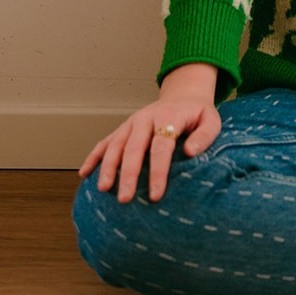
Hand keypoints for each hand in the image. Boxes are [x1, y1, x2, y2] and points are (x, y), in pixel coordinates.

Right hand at [78, 63, 220, 204]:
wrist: (183, 95)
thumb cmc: (197, 114)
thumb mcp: (211, 120)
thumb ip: (205, 136)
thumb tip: (190, 152)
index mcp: (168, 116)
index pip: (161, 146)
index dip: (157, 171)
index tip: (155, 195)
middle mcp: (146, 118)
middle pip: (134, 147)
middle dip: (128, 174)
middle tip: (125, 199)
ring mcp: (131, 123)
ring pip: (115, 145)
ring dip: (107, 166)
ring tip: (103, 189)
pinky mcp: (123, 128)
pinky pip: (104, 142)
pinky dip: (93, 156)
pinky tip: (84, 174)